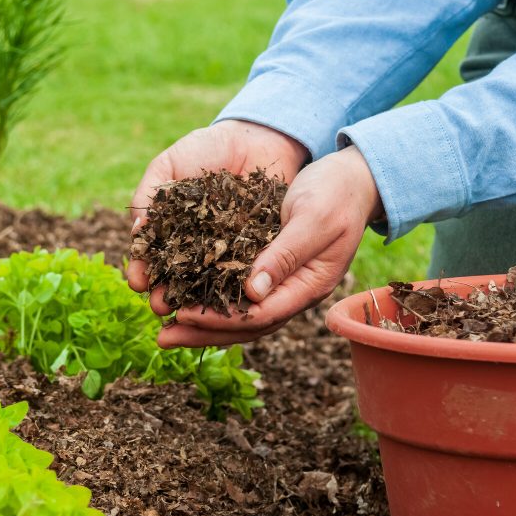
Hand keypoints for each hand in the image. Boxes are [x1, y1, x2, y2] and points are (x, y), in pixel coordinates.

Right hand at [127, 120, 309, 291]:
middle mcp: (195, 246)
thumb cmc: (206, 148)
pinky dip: (234, 284)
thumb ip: (149, 195)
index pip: (151, 256)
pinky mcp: (255, 250)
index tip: (136, 282)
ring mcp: (225, 251)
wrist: (255, 137)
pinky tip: (225, 297)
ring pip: (208, 281)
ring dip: (195, 299)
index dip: (142, 270)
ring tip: (186, 312)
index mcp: (170, 230)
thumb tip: (137, 230)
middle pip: (177, 276)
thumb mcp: (168, 165)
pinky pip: (243, 269)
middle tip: (160, 306)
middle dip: (166, 293)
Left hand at [149, 145, 381, 347]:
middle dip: (203, 332)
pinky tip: (183, 296)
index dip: (220, 319)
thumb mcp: (312, 218)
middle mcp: (294, 291)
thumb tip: (251, 292)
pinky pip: (237, 292)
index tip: (183, 314)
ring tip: (165, 328)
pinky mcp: (270, 268)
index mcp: (309, 285)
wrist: (353, 178)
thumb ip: (285, 254)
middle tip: (163, 338)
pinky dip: (210, 298)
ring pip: (239, 313)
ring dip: (202, 323)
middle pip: (245, 325)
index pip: (260, 315)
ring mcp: (283, 283)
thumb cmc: (336, 192)